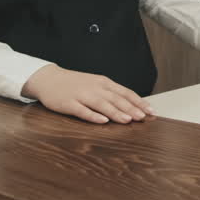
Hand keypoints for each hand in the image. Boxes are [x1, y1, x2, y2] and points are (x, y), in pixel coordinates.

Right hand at [21, 64, 153, 123]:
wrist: (49, 78)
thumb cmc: (75, 83)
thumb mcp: (96, 84)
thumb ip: (111, 94)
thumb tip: (131, 105)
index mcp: (104, 83)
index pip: (126, 92)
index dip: (139, 102)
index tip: (151, 111)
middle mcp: (95, 88)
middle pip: (116, 99)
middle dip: (131, 108)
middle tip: (143, 117)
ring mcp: (81, 95)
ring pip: (102, 104)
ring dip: (116, 112)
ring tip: (128, 120)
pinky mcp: (69, 104)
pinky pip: (82, 111)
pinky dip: (93, 116)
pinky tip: (102, 121)